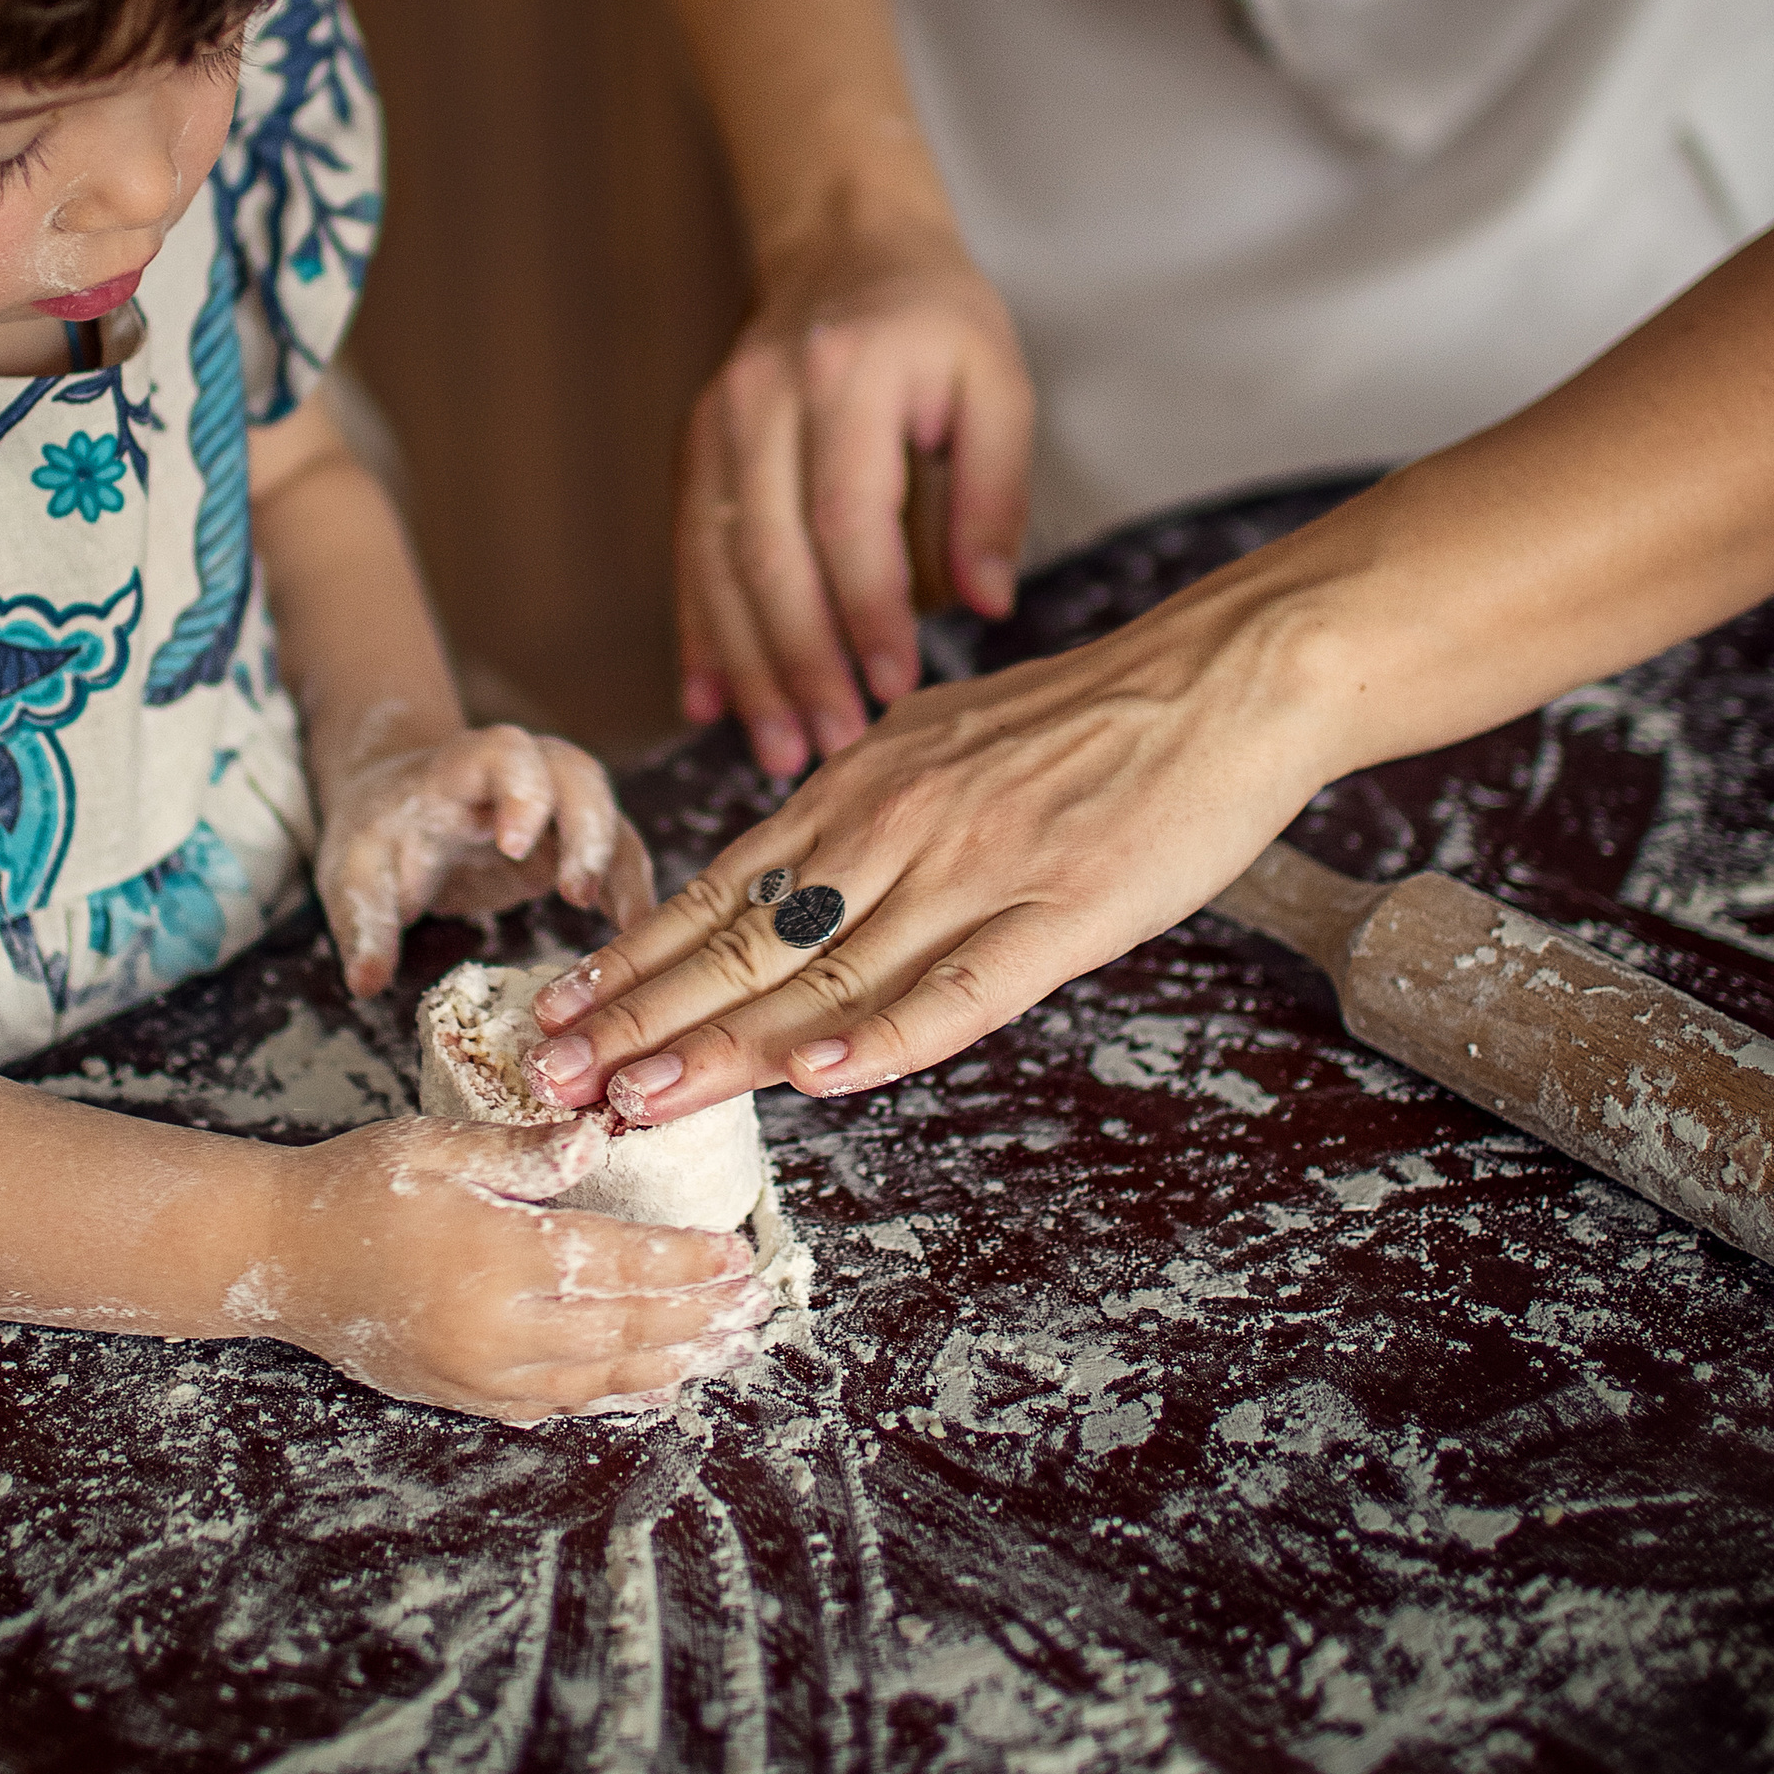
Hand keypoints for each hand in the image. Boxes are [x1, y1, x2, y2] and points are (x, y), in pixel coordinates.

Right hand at [241, 1115, 774, 1419]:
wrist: (273, 1255)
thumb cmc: (355, 1185)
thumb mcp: (437, 1147)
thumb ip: (523, 1151)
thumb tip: (600, 1137)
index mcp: (496, 1257)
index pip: (618, 1263)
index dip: (685, 1262)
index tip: (738, 1255)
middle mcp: (496, 1329)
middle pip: (623, 1331)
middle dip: (697, 1320)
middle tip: (756, 1309)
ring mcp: (479, 1373)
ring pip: (598, 1380)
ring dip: (671, 1365)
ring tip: (727, 1351)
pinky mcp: (460, 1396)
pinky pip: (555, 1407)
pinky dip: (613, 1398)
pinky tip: (651, 1388)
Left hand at [315, 725, 654, 995]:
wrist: (398, 805)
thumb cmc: (379, 836)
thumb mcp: (354, 875)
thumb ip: (362, 922)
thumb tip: (365, 983)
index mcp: (460, 769)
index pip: (502, 753)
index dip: (518, 790)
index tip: (512, 845)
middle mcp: (520, 771)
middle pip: (574, 772)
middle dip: (586, 826)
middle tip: (576, 892)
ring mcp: (553, 800)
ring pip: (607, 807)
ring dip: (617, 861)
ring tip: (625, 921)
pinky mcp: (571, 835)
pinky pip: (616, 847)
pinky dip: (630, 884)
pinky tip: (635, 929)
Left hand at [522, 557, 1342, 1122]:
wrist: (1222, 677)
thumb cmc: (1090, 716)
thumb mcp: (942, 739)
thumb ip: (863, 809)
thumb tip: (784, 871)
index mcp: (865, 784)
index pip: (723, 888)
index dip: (637, 956)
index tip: (558, 1010)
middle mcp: (899, 825)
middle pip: (749, 940)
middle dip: (641, 1016)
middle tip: (551, 1076)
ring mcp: (980, 870)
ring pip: (829, 973)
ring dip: (725, 1044)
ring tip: (634, 1096)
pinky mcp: (1065, 913)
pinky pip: (963, 988)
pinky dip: (890, 1036)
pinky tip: (826, 1080)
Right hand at [679, 207, 1033, 777]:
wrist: (844, 247)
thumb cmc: (936, 323)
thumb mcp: (997, 385)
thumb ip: (994, 493)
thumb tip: (989, 606)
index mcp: (844, 376)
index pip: (846, 517)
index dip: (866, 612)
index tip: (895, 687)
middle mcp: (760, 399)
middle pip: (769, 555)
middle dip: (800, 663)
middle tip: (835, 747)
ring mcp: (714, 426)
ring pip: (719, 567)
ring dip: (748, 669)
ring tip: (782, 750)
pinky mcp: (694, 452)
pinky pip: (690, 556)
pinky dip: (699, 634)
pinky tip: (710, 704)